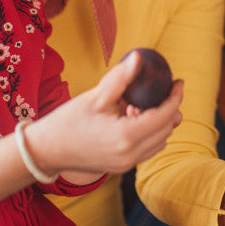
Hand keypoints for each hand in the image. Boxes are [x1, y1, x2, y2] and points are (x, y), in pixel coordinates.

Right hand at [29, 51, 183, 182]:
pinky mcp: (121, 167)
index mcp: (125, 137)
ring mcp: (126, 165)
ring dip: (160, 123)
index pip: (164, 116)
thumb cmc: (67, 122)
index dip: (175, 97)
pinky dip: (149, 133)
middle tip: (164, 89)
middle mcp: (130, 155)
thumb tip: (139, 58)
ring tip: (140, 104)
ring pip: (159, 142)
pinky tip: (132, 117)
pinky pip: (147, 149)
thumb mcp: (95, 97)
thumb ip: (120, 79)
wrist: (46, 151)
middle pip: (166, 130)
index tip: (178, 82)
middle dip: (171, 109)